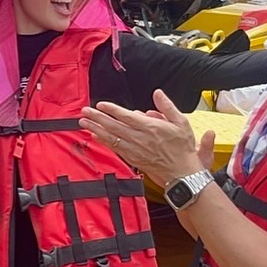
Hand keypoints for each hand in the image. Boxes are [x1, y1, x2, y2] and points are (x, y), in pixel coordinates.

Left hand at [79, 89, 211, 187]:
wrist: (181, 172)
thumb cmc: (182, 147)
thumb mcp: (181, 122)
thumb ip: (167, 107)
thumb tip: (157, 93)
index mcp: (151, 128)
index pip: (127, 116)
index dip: (112, 110)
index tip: (100, 105)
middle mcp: (140, 138)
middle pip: (114, 126)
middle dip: (98, 118)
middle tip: (84, 111)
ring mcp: (135, 149)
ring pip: (112, 137)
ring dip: (96, 129)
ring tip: (83, 122)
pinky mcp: (132, 158)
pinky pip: (115, 148)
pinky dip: (104, 141)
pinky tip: (95, 136)